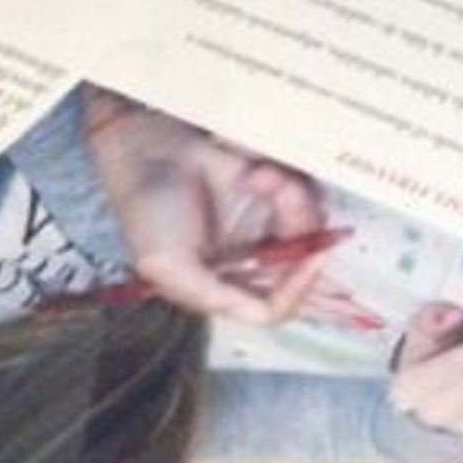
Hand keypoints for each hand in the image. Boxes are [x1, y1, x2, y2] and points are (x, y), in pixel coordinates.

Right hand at [83, 94, 329, 323]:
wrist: (150, 150)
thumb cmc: (148, 213)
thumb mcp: (169, 268)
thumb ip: (215, 296)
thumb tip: (266, 313)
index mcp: (224, 288)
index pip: (275, 305)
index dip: (299, 288)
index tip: (314, 257)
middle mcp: (249, 260)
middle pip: (302, 266)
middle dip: (307, 238)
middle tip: (298, 212)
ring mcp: (261, 224)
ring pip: (306, 226)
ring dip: (290, 199)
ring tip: (258, 177)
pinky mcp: (268, 190)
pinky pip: (298, 194)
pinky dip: (283, 181)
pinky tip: (254, 172)